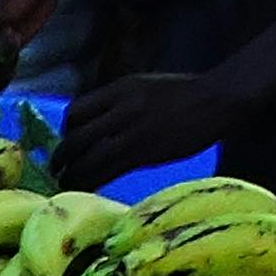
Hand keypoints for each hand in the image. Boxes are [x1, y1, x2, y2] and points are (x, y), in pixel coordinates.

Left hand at [57, 70, 237, 189]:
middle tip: (57, 169)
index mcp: (120, 88)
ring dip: (72, 176)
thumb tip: (98, 124)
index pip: (75, 110)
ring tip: (67, 185)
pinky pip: (107, 172)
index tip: (69, 142)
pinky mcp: (143, 152)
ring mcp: (132, 130)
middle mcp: (121, 107)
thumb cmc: (186, 95)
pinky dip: (93, 182)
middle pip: (75, 138)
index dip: (67, 130)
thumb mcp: (147, 87)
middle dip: (61, 157)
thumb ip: (121, 102)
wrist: (219, 99)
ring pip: (87, 159)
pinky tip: (90, 188)